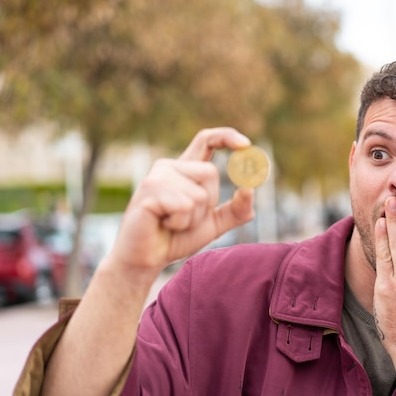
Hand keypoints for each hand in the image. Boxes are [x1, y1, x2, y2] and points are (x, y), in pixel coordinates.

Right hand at [107, 127, 255, 275]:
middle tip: (186, 219)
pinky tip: (163, 224)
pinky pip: (184, 206)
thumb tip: (250, 190)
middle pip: (210, 172)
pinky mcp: (148, 189)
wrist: (146, 259)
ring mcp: (157, 176)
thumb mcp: (214, 224)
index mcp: (185, 169)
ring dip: (192, 218)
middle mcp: (169, 167)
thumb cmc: (176, 238)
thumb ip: (236, 209)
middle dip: (208, 203)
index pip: (206, 140)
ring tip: (172, 223)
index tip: (246, 144)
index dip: (227, 136)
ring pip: (198, 194)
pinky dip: (181, 222)